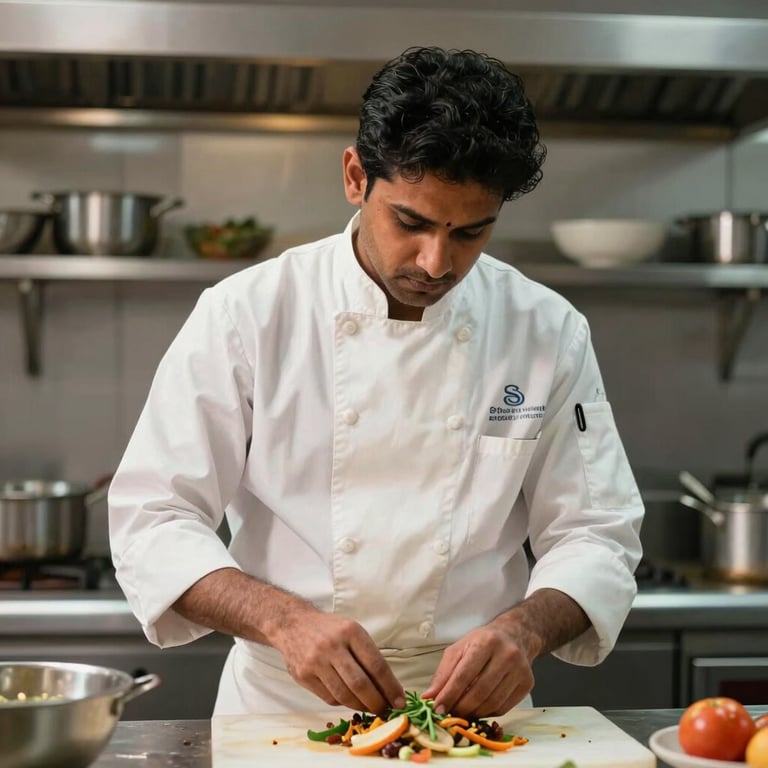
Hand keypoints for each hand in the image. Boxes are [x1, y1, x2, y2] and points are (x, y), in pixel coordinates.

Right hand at [269, 608, 405, 714]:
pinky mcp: (303, 675)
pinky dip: (343, 702)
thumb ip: (368, 656)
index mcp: (350, 631)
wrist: (292, 623)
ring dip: (361, 706)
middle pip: (360, 684)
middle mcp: (332, 646)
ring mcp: (315, 661)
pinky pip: (329, 698)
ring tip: (369, 707)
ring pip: (344, 695)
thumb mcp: (352, 631)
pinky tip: (349, 698)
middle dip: (377, 702)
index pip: (376, 665)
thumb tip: (388, 688)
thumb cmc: (329, 629)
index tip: (399, 701)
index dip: (390, 687)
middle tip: (385, 710)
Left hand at [421, 622, 534, 717]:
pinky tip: (478, 709)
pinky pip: (504, 707)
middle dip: (461, 707)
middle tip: (449, 714)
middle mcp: (506, 655)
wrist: (515, 635)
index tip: (438, 708)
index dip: (449, 694)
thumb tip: (429, 696)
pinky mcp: (527, 683)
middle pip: (479, 691)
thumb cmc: (483, 641)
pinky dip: (487, 713)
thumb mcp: (459, 648)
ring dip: (473, 713)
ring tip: (461, 713)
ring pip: (492, 702)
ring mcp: (520, 670)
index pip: (464, 675)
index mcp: (486, 642)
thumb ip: (443, 672)